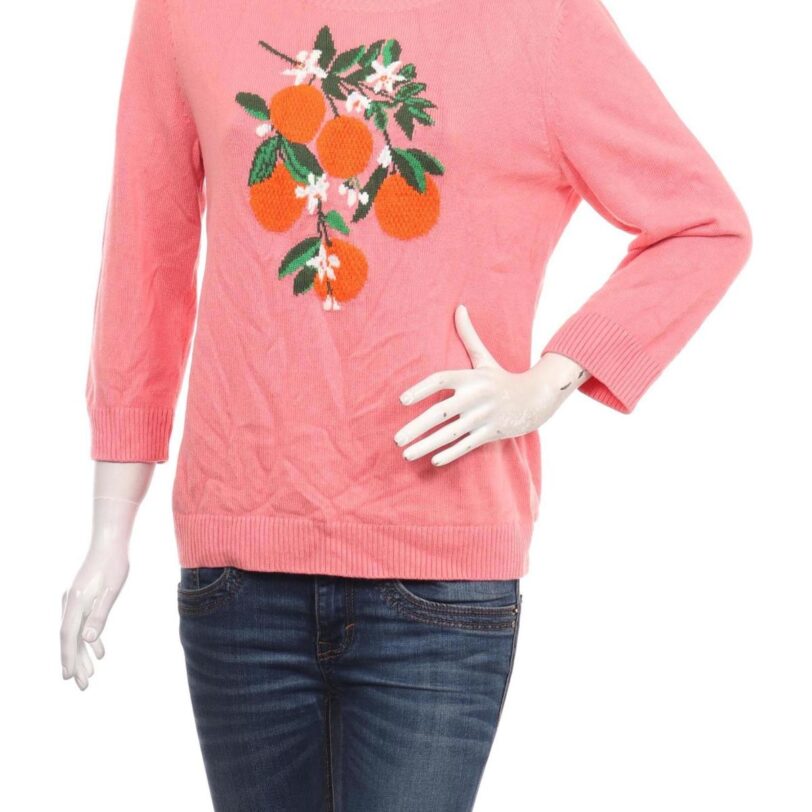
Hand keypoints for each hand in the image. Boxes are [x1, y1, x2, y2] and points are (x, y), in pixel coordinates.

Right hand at [60, 489, 140, 690]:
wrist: (110, 541)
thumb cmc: (114, 564)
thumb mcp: (111, 591)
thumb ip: (99, 615)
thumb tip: (87, 640)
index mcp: (76, 602)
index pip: (68, 637)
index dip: (68, 658)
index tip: (69, 678)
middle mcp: (70, 603)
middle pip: (69, 638)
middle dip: (75, 663)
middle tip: (82, 686)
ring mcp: (74, 600)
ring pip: (75, 633)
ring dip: (82, 654)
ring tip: (90, 674)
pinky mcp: (82, 597)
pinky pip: (82, 623)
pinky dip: (89, 638)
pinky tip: (99, 651)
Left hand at [394, 304, 589, 466]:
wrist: (535, 399)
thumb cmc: (500, 378)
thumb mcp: (485, 358)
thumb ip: (468, 335)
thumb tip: (459, 307)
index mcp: (470, 377)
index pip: (440, 380)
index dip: (421, 389)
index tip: (402, 400)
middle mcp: (475, 397)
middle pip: (440, 413)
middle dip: (416, 427)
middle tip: (395, 438)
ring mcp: (483, 417)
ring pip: (450, 434)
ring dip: (427, 446)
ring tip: (406, 454)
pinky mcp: (491, 433)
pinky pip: (467, 445)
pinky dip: (451, 454)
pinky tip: (433, 461)